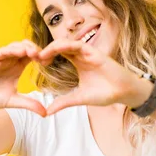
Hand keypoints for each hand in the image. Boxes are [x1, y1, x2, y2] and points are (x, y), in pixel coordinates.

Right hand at [0, 40, 46, 115]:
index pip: (32, 56)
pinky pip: (2, 51)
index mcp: (17, 67)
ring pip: (15, 46)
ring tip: (35, 53)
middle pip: (26, 47)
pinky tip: (20, 52)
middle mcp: (9, 61)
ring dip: (25, 47)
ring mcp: (0, 59)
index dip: (42, 56)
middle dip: (36, 49)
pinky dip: (11, 50)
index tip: (50, 61)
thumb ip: (29, 104)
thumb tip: (46, 113)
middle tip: (46, 56)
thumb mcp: (13, 102)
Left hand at [36, 38, 152, 114]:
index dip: (46, 56)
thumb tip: (47, 111)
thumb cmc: (105, 94)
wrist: (123, 92)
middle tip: (32, 57)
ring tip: (40, 54)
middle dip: (45, 50)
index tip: (34, 63)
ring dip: (52, 47)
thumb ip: (64, 102)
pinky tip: (55, 49)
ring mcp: (88, 52)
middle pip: (59, 47)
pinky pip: (77, 44)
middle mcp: (81, 55)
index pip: (58, 55)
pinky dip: (65, 45)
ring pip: (66, 43)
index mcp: (78, 63)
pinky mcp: (94, 52)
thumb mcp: (79, 99)